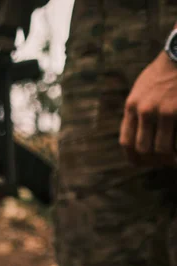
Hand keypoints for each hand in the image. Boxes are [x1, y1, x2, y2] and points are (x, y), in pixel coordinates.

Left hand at [119, 51, 176, 165]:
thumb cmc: (165, 72)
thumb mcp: (142, 90)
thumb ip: (137, 111)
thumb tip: (135, 135)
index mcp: (132, 106)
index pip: (126, 142)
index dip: (135, 157)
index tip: (145, 162)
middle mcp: (144, 110)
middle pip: (142, 149)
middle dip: (155, 159)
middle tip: (167, 160)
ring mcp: (163, 110)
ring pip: (161, 148)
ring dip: (170, 156)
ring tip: (176, 157)